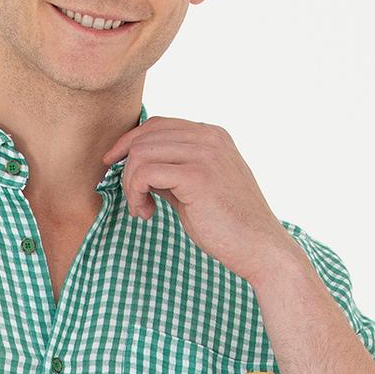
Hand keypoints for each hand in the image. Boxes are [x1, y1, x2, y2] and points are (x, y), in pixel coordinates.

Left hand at [96, 114, 294, 284]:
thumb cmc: (229, 226)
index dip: (129, 143)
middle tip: (134, 201)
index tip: (113, 165)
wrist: (260, 248)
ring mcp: (204, 153)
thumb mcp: (198, 189)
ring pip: (140, 154)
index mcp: (212, 135)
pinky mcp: (197, 176)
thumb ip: (173, 172)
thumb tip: (139, 168)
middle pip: (145, 136)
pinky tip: (147, 213)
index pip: (157, 125)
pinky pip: (145, 172)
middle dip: (126, 168)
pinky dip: (135, 194)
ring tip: (141, 210)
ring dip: (130, 185)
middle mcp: (208, 137)